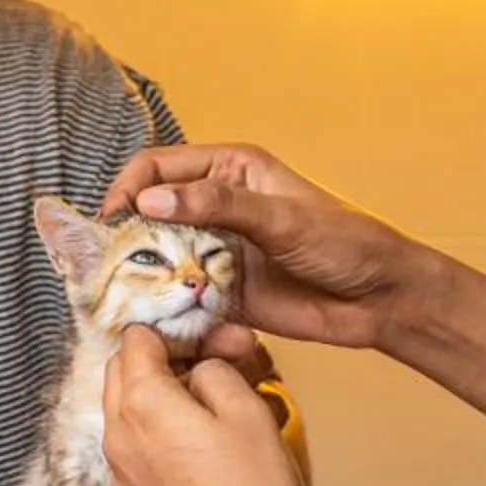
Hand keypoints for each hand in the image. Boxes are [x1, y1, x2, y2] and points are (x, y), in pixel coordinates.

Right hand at [100, 143, 434, 352]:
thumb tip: (151, 200)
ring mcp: (217, 250)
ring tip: (119, 293)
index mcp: (230, 170)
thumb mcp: (282, 219)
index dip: (129, 188)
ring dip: (141, 273)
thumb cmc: (345, 243)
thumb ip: (218, 208)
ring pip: (160, 256)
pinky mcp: (222, 291)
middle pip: (151, 212)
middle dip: (127, 235)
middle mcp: (216, 207)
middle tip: (104, 263)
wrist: (381, 300)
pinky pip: (180, 294)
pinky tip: (152, 318)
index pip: (159, 167)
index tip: (112, 220)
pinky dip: (164, 305)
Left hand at [102, 328, 308, 485]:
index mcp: (142, 404)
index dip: (178, 334)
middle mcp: (118, 437)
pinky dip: (160, 444)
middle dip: (164, 362)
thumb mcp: (249, 411)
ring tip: (212, 418)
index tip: (214, 346)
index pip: (136, 339)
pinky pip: (137, 457)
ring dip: (162, 404)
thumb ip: (218, 371)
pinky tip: (202, 461)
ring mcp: (120, 476)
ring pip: (128, 417)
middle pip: (123, 374)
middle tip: (215, 373)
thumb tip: (203, 368)